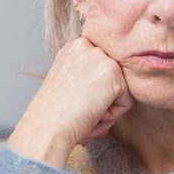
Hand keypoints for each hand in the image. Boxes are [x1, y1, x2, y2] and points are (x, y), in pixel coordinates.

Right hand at [8, 1, 133, 166]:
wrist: (46, 128)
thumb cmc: (54, 116)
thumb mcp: (68, 84)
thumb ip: (88, 78)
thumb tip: (108, 88)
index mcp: (74, 48)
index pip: (101, 72)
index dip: (92, 94)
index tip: (75, 104)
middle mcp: (87, 45)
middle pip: (113, 80)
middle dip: (101, 102)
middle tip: (79, 111)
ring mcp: (100, 56)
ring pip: (121, 91)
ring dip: (106, 110)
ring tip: (84, 114)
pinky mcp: (113, 72)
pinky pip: (127, 102)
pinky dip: (112, 116)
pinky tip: (91, 115)